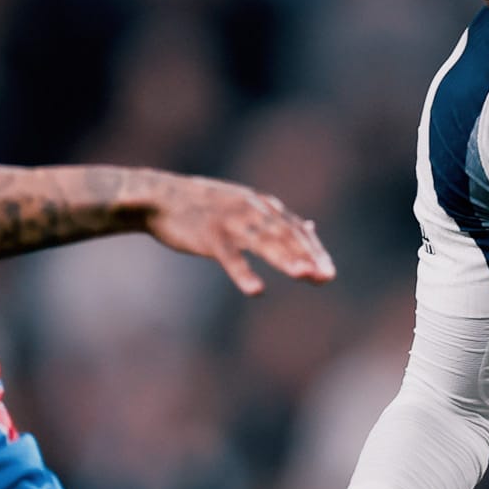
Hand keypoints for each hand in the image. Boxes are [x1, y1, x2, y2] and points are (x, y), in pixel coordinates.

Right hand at [141, 172, 333, 294]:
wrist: (160, 198)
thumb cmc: (204, 206)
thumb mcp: (246, 206)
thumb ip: (278, 218)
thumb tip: (311, 226)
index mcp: (260, 205)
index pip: (294, 229)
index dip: (313, 250)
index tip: (328, 272)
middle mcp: (250, 210)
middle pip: (285, 234)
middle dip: (307, 256)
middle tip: (326, 277)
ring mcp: (230, 221)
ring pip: (263, 241)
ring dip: (285, 258)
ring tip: (304, 275)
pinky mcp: (209, 236)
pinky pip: (229, 256)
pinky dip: (243, 272)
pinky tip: (257, 290)